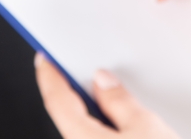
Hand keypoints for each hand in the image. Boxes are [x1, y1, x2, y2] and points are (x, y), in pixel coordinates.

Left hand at [35, 54, 180, 138]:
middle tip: (81, 71)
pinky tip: (119, 126)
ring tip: (109, 98)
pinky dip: (101, 132)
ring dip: (91, 116)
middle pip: (67, 118)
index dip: (49, 75)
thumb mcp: (146, 126)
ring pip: (82, 135)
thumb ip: (119, 100)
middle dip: (74, 95)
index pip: (56, 101)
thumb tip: (102, 81)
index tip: (44, 59)